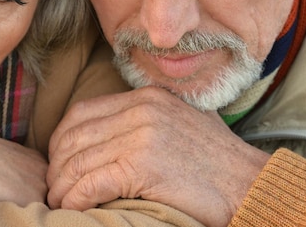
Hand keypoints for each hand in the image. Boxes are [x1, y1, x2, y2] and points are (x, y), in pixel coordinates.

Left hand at [46, 86, 269, 226]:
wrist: (250, 182)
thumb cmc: (214, 159)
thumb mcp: (178, 120)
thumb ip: (142, 118)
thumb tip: (106, 132)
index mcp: (144, 97)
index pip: (81, 112)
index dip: (61, 139)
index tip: (59, 161)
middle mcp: (139, 110)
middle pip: (73, 136)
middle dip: (57, 165)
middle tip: (55, 187)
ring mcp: (141, 135)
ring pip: (77, 161)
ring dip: (62, 186)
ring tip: (60, 202)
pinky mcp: (142, 165)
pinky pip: (91, 183)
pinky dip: (75, 198)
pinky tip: (73, 208)